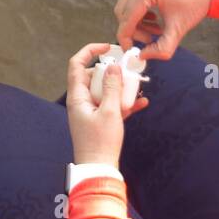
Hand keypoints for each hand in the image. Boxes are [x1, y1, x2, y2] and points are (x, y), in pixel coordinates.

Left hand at [67, 43, 148, 165]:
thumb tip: (114, 65)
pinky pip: (112, 105)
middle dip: (112, 71)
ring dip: (121, 87)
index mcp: (77, 97)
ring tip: (138, 86)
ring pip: (105, 90)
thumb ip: (113, 87)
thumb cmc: (101, 143)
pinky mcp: (100, 121)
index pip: (77, 65)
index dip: (90, 51)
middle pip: (94, 76)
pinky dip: (124, 102)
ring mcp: (90, 112)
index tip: (108, 47)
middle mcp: (81, 102)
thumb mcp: (110, 112)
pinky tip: (142, 102)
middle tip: (129, 69)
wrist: (99, 170)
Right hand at [113, 0, 218, 59]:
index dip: (125, 37)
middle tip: (149, 40)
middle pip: (122, 11)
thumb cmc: (199, 1)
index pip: (126, 18)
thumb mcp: (178, 29)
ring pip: (127, 4)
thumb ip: (160, 48)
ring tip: (155, 29)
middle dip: (132, 29)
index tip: (130, 50)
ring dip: (136, 20)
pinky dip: (140, 10)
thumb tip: (143, 56)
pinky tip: (155, 17)